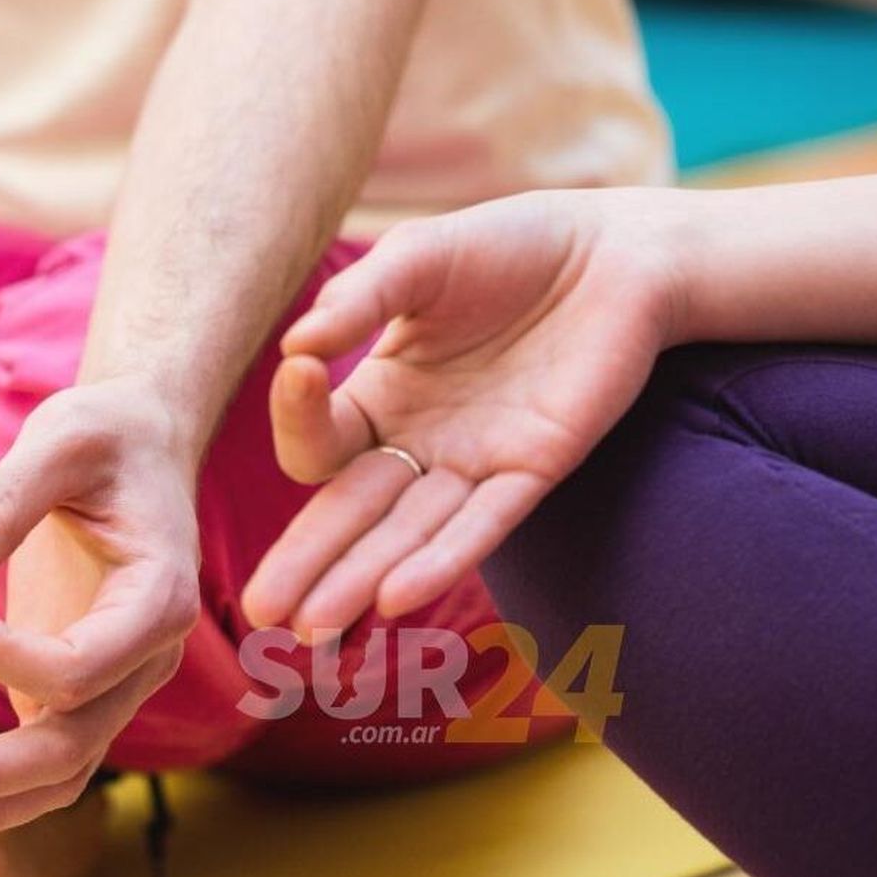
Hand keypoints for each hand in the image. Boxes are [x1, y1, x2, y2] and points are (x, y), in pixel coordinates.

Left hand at [0, 375, 201, 853]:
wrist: (140, 444)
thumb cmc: (106, 436)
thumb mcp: (57, 444)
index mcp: (159, 600)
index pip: (76, 668)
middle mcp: (148, 654)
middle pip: (74, 746)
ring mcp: (118, 678)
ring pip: (64, 769)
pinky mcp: (82, 683)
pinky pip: (47, 755)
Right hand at [241, 189, 689, 633]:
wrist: (613, 252)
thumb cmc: (509, 246)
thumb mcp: (420, 259)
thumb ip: (361, 299)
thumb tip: (295, 347)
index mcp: (381, 396)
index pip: (321, 441)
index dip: (299, 417)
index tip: (300, 371)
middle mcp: (421, 441)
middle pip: (352, 513)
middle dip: (308, 562)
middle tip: (263, 612)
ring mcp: (476, 461)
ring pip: (409, 534)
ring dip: (362, 579)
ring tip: (314, 629)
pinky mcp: (536, 469)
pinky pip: (484, 524)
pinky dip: (443, 559)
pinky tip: (396, 597)